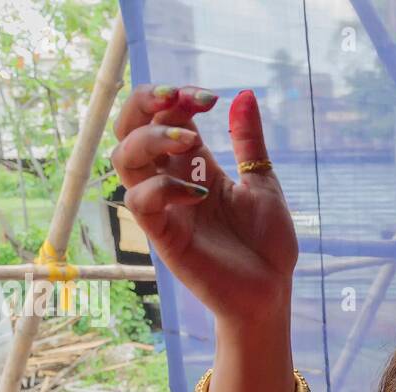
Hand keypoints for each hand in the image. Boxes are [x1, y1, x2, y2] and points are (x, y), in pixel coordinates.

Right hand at [111, 85, 296, 326]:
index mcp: (195, 166)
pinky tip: (200, 193)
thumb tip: (244, 94)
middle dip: (144, 104)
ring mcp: (165, 209)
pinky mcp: (164, 237)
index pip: (163, 116)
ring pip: (124, 161)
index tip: (209, 98)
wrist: (271, 293)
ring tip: (187, 140)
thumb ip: (248, 142)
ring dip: (150, 139)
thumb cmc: (266, 244)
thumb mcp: (263, 184)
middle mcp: (172, 182)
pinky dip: (165, 188)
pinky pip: (141, 203)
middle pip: (129, 130)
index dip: (176, 97)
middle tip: (177, 98)